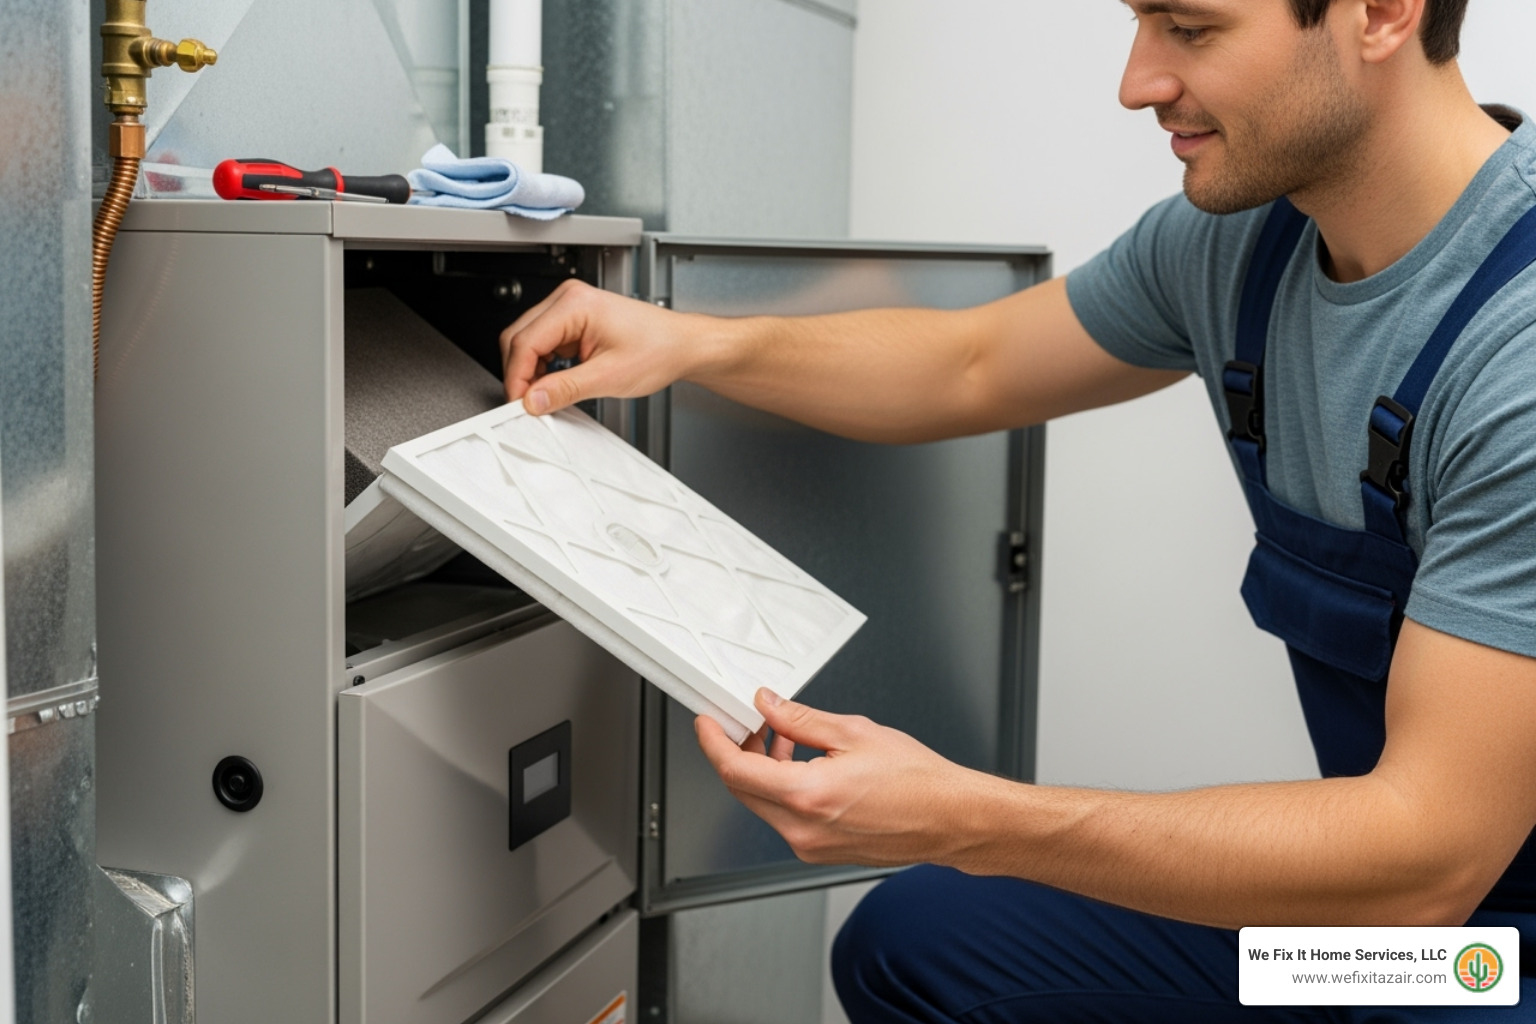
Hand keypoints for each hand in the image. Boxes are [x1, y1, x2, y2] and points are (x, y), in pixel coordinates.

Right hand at [498, 279, 722, 411]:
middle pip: (519, 337)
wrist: (682, 345)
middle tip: (528, 404)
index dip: (517, 377)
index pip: (525, 341)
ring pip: (529, 341)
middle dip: (520, 374)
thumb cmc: (659, 349)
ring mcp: (570, 307)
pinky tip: (555, 382)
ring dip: (532, 370)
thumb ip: (565, 389)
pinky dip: (543, 366)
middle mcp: (568, 298)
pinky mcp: (573, 320)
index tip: (518, 403)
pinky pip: (544, 343)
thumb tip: (533, 400)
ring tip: (545, 395)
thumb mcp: (609, 377)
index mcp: (574, 303)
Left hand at [695, 688, 982, 866]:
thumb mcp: (854, 732)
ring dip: (763, 769)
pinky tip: (801, 763)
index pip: (735, 769)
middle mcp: (802, 829)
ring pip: (763, 803)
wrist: (951, 819)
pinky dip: (783, 788)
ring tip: (783, 736)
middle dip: (739, 751)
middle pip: (743, 788)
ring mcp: (810, 846)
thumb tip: (768, 705)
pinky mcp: (820, 851)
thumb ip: (800, 719)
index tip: (708, 723)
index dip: (713, 742)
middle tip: (748, 721)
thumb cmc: (918, 782)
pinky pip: (785, 816)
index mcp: (806, 796)